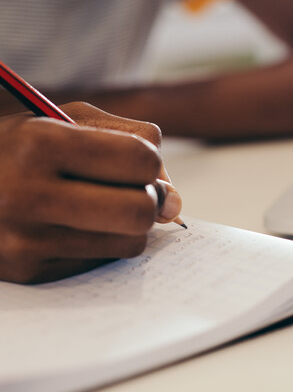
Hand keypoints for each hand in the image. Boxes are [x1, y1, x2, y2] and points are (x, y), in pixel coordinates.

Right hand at [0, 102, 181, 283]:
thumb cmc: (18, 146)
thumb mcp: (63, 118)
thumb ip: (128, 140)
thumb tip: (175, 201)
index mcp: (40, 144)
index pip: (140, 159)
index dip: (150, 161)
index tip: (138, 162)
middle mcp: (29, 195)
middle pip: (140, 210)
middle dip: (149, 199)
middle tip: (134, 192)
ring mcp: (26, 241)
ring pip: (129, 243)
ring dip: (127, 224)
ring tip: (98, 205)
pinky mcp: (29, 273)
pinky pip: (100, 263)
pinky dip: (99, 243)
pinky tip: (72, 225)